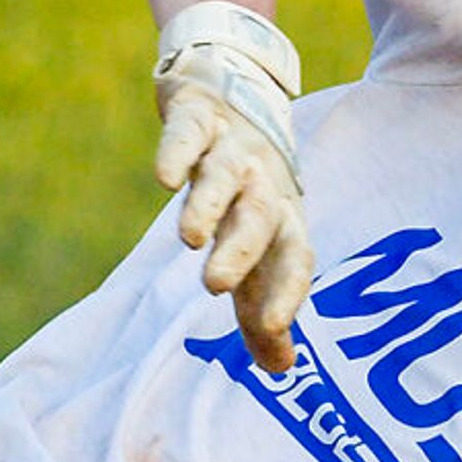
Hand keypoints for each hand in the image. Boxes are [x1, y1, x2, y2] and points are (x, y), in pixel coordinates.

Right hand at [150, 0, 309, 374]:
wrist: (237, 90)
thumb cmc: (249, 192)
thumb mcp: (261, 248)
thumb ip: (262, 309)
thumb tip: (281, 371)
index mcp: (284, 218)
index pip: (295, 257)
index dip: (287, 292)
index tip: (273, 330)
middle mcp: (263, 183)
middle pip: (261, 217)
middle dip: (241, 251)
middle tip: (215, 287)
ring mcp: (231, 147)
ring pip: (223, 176)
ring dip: (209, 205)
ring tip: (189, 239)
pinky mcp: (196, 115)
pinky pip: (190, 132)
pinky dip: (179, 151)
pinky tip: (165, 177)